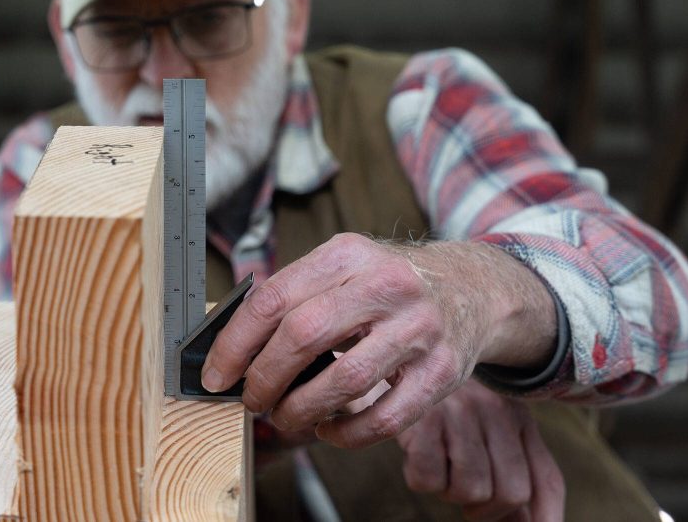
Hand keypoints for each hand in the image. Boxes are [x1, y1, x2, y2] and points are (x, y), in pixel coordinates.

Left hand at [201, 233, 556, 447]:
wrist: (470, 289)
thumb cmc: (387, 286)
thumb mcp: (343, 267)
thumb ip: (294, 295)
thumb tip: (233, 345)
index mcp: (347, 255)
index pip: (274, 298)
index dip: (236, 342)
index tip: (217, 373)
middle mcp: (385, 285)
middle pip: (303, 336)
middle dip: (264, 378)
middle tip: (252, 399)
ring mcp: (419, 329)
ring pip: (343, 382)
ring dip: (300, 410)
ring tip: (286, 416)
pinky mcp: (443, 372)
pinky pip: (384, 418)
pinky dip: (345, 433)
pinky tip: (328, 427)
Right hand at [397, 379, 564, 520]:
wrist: (400, 353)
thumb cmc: (443, 401)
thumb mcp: (485, 426)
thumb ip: (510, 470)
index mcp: (518, 415)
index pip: (546, 480)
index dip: (544, 518)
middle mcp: (496, 411)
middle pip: (511, 493)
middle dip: (485, 510)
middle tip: (462, 494)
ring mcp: (460, 413)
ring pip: (470, 491)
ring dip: (448, 491)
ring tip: (438, 463)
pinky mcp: (423, 418)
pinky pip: (428, 480)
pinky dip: (420, 478)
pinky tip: (416, 453)